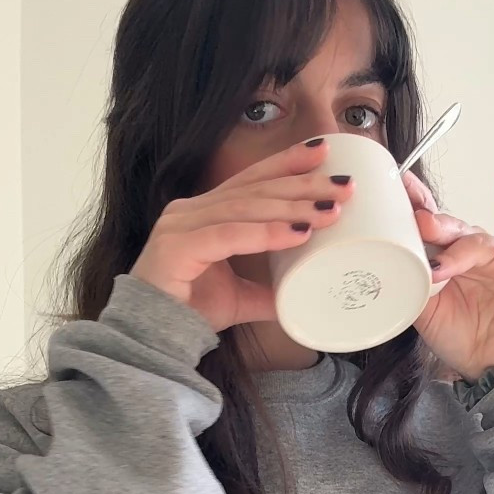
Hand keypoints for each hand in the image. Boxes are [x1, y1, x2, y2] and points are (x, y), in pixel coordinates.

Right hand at [130, 138, 355, 333]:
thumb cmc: (187, 312)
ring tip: (330, 212)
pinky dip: (265, 233)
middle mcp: (190, 211)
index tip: (323, 153)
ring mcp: (181, 225)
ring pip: (246, 208)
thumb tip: (303, 293)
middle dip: (302, 184)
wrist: (149, 340)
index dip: (286, 164)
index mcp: (203, 213)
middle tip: (344, 184)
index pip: (251, 180)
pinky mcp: (177, 247)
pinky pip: (228, 235)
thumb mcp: (239, 298)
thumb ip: (268, 292)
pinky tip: (297, 234)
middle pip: (255, 189)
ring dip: (293, 208)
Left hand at [402, 173, 493, 380]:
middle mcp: (466, 250)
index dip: (411, 206)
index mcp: (441, 257)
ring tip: (441, 261)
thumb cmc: (457, 337)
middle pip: (447, 227)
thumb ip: (407, 281)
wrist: (488, 366)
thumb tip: (384, 256)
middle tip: (417, 223)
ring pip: (471, 238)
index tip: (392, 190)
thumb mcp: (420, 309)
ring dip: (456, 246)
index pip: (425, 225)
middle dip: (431, 224)